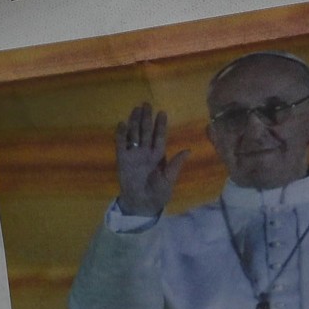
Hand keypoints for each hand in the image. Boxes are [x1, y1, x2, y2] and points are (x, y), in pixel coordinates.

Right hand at [114, 101, 187, 217]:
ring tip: (135, 109)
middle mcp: (146, 152)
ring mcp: (134, 155)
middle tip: (146, 104)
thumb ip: (175, 164)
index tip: (162, 112)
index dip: (161, 125)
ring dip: (134, 122)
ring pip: (134, 134)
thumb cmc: (158, 193)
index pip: (159, 137)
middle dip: (146, 118)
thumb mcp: (169, 180)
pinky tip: (122, 123)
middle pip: (146, 131)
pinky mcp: (122, 159)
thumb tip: (188, 150)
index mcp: (158, 156)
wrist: (141, 204)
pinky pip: (121, 144)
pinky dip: (121, 134)